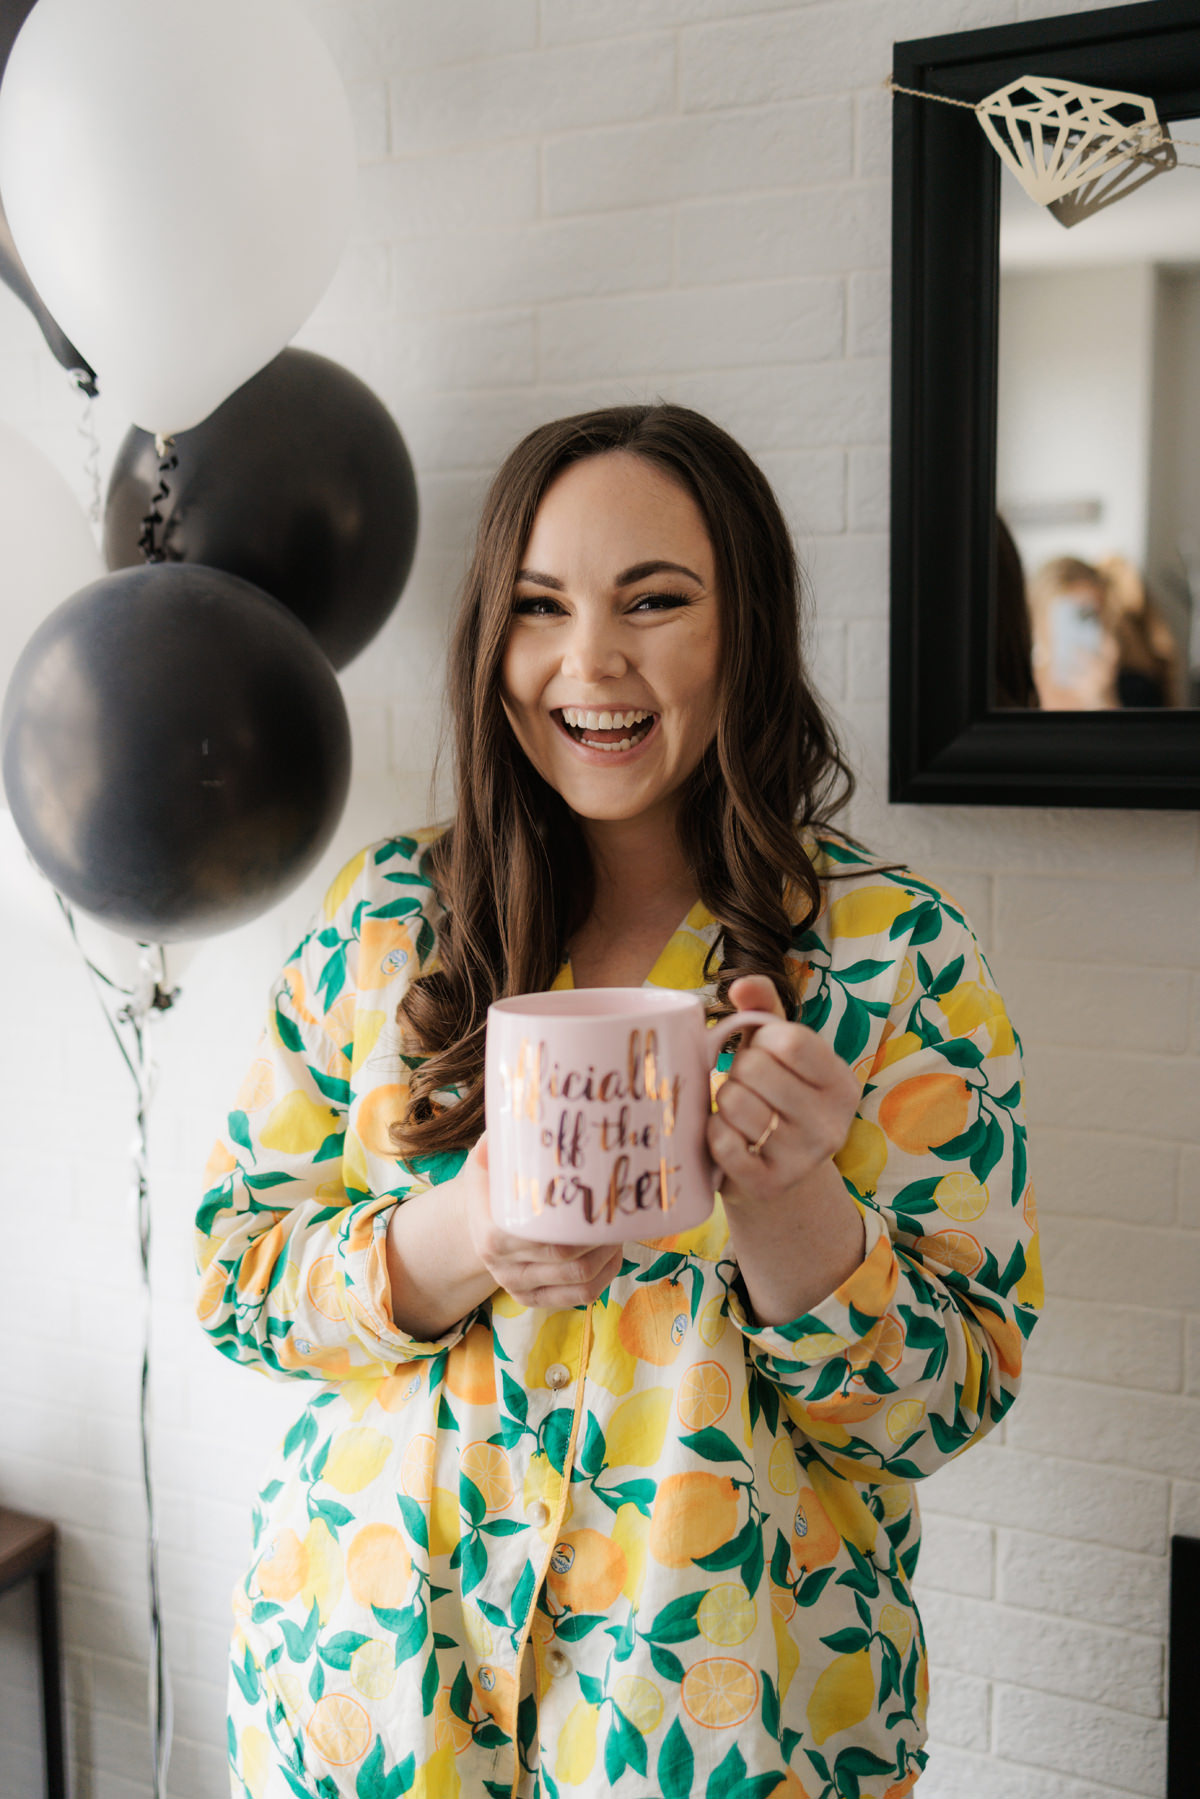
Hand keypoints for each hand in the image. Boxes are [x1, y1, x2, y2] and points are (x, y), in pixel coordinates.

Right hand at [462, 1134, 625, 1309]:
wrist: (472, 1222)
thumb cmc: (489, 1185)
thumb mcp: (486, 1161)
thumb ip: (502, 1141)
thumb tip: (527, 1110)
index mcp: (493, 1235)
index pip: (549, 1240)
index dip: (585, 1228)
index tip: (604, 1204)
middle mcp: (504, 1268)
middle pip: (570, 1261)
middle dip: (605, 1239)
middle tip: (622, 1213)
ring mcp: (518, 1288)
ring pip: (581, 1282)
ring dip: (610, 1258)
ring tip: (621, 1231)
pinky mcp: (533, 1300)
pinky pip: (581, 1298)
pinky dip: (605, 1277)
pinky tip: (613, 1255)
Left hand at [709, 975, 860, 1215]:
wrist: (773, 1171)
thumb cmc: (772, 1095)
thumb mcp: (776, 1049)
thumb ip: (763, 1007)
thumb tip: (741, 984)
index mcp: (841, 1083)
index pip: (789, 1039)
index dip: (762, 1039)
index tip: (764, 1053)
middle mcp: (831, 1124)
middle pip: (755, 1069)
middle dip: (738, 1071)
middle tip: (748, 1087)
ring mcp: (802, 1159)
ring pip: (734, 1103)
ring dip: (723, 1102)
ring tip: (739, 1112)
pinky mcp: (769, 1185)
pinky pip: (722, 1142)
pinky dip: (714, 1133)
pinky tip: (730, 1137)